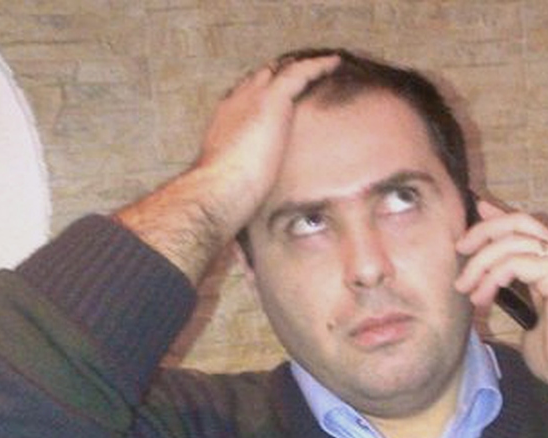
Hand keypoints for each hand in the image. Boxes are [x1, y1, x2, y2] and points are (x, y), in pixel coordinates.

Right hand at [115, 54, 338, 282]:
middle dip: (277, 80)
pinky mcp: (271, 101)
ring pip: (279, 73)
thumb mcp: (233, 206)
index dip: (257, 103)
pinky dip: (315, 67)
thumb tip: (248, 264)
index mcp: (223, 132)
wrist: (215, 195)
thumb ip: (242, 213)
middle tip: (297, 78)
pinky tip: (332, 63)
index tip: (274, 105)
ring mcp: (251, 102)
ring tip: (320, 66)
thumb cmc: (219, 210)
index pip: (241, 108)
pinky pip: (299, 74)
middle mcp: (233, 110)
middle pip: (257, 83)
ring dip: (298, 70)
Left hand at [454, 201, 547, 402]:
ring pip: (513, 241)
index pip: (525, 229)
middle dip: (484, 230)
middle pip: (519, 223)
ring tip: (466, 287)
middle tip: (460, 247)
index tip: (472, 218)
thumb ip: (514, 301)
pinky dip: (493, 275)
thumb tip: (490, 294)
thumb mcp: (527, 322)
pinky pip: (516, 261)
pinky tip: (482, 296)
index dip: (496, 219)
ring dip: (481, 262)